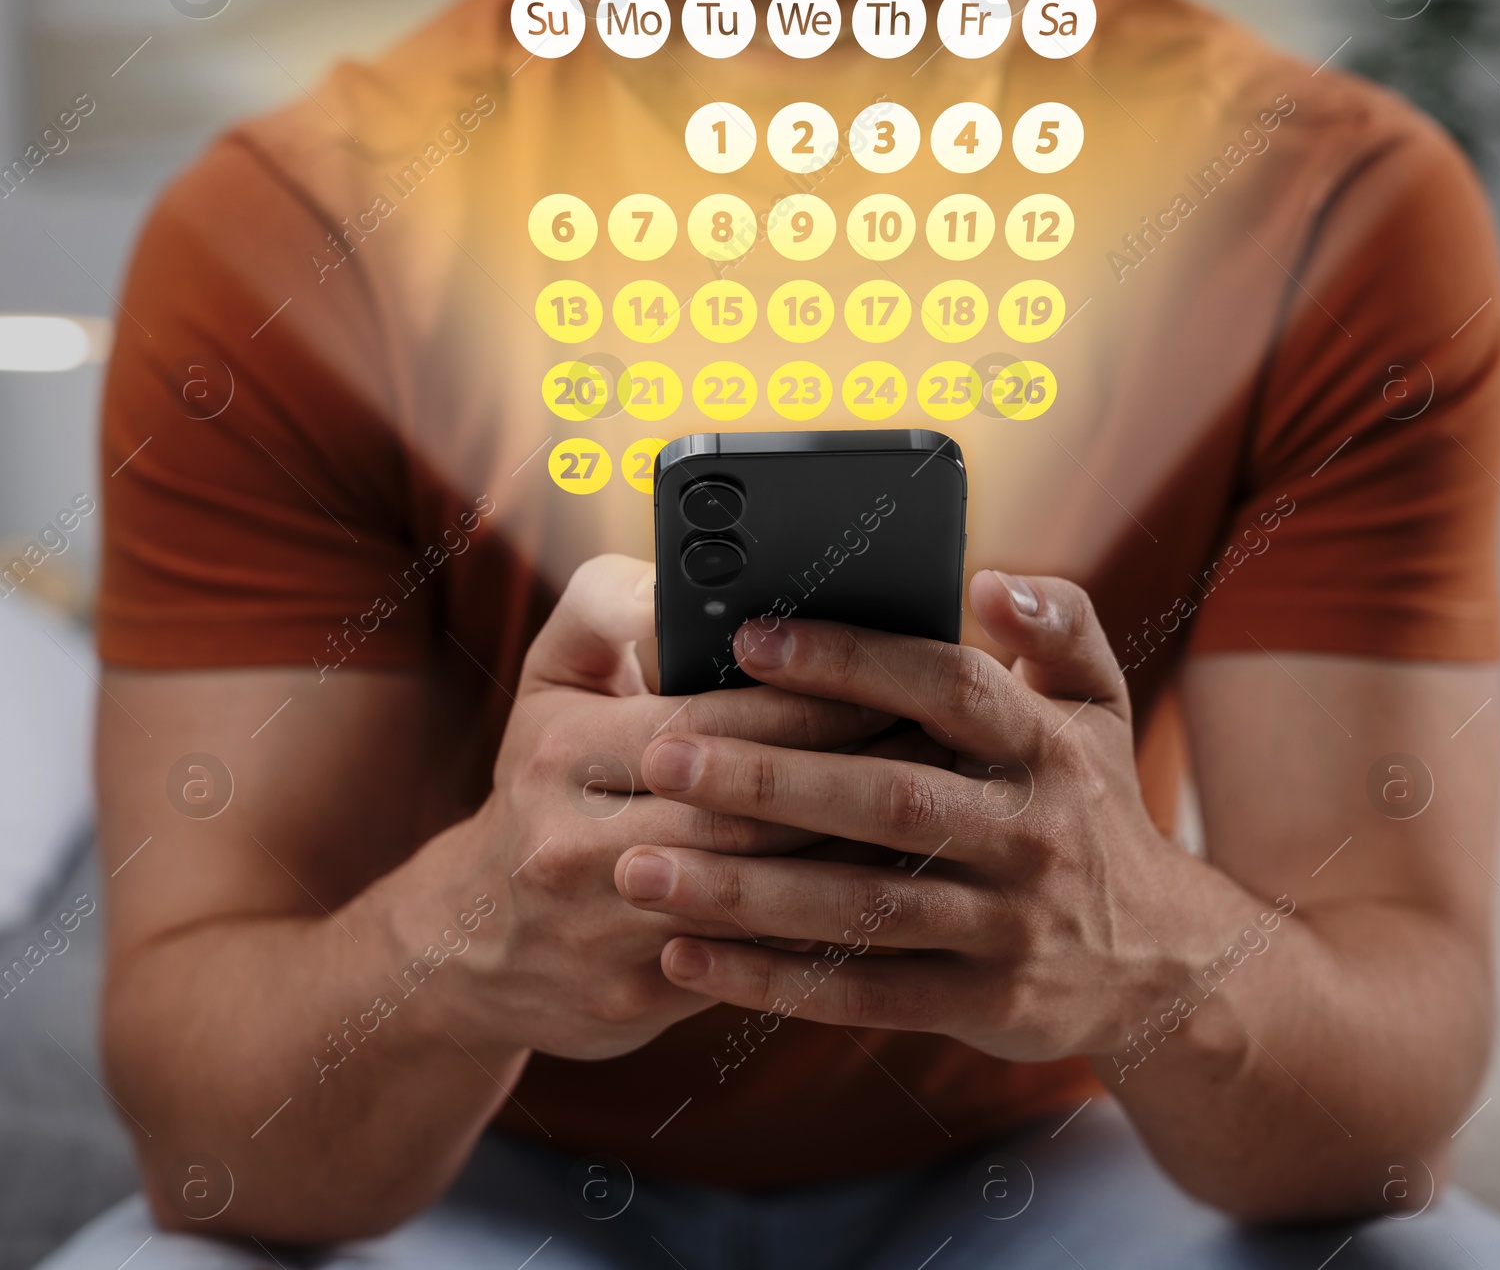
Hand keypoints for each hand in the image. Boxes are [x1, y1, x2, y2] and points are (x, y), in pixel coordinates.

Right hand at [443, 555, 888, 1060]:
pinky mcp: (632, 999)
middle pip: (745, 813)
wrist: (475, 938)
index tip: (891, 687)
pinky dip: (822, 925)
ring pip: (757, 891)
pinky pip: (748, 960)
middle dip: (852, 778)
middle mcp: (572, 844)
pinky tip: (884, 889)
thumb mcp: (553, 678)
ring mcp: (601, 932)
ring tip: (932, 814)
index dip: (810, 704)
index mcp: (560, 749)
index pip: (712, 723)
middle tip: (939, 749)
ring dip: (854, 855)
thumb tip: (685, 586)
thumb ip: (611, 606)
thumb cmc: (544, 777)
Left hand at [616, 570, 1190, 1062]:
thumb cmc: (1091, 805)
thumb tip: (989, 580)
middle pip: (887, 798)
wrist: (1159, 960)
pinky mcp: (981, 1002)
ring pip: (861, 904)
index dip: (850, 661)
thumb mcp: (1099, 705)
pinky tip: (685, 958)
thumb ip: (1059, 624)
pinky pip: (863, 992)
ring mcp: (1008, 925)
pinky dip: (772, 980)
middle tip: (663, 755)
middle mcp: (1030, 832)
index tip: (750, 638)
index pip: (945, 686)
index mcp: (1046, 744)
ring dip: (744, 890)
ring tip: (639, 868)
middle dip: (768, 777)